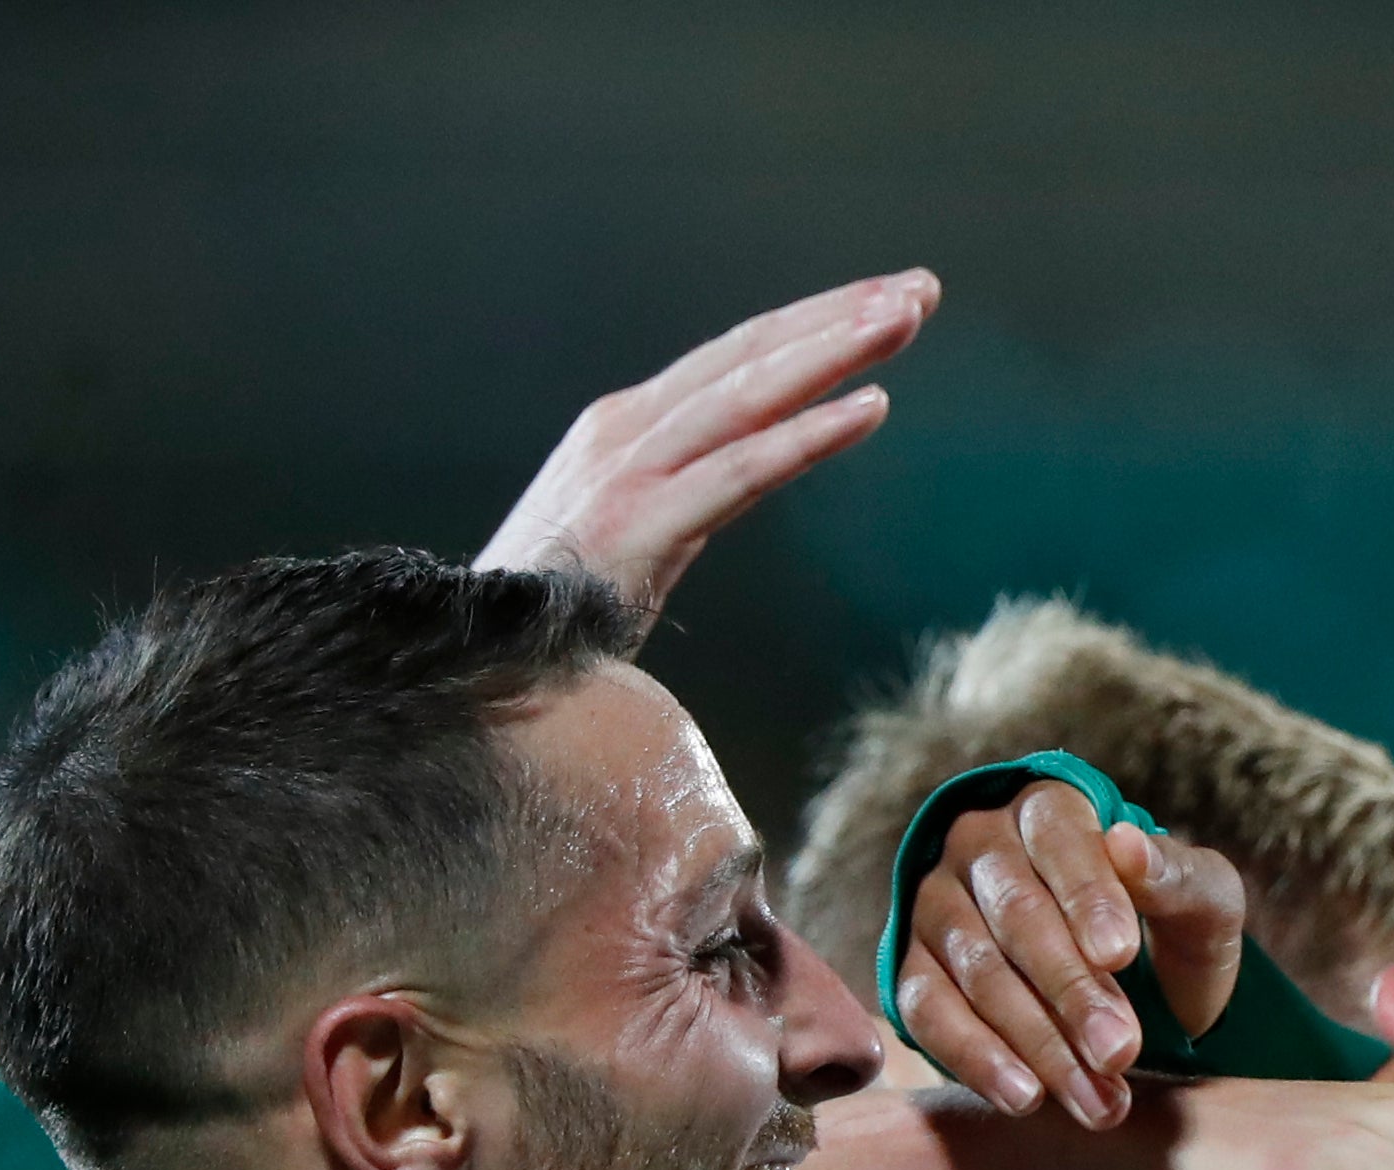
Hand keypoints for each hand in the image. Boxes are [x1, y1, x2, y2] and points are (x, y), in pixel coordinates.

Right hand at [478, 270, 935, 623]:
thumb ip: (689, 486)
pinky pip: (743, 472)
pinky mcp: (643, 525)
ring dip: (835, 351)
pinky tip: (871, 408)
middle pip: (752, 353)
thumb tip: (747, 467)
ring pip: (752, 393)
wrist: (474, 656)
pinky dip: (808, 436)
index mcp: (630, 425)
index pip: (737, 356)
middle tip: (919, 288)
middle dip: (839, 316)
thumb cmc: (559, 601)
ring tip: (905, 317)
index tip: (885, 299)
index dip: (813, 322)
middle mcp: (630, 429)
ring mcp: (632, 471)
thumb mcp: (635, 524)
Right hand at [894, 782, 1243, 1125]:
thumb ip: (1179, 878)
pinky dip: (976, 1057)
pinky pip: (928, 1011)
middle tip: (1121, 1051)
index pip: (1061, 842)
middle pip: (1017, 915)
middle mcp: (979, 847)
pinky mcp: (913, 970)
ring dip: (1038, 1041)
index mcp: (1049, 810)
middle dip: (1072, 991)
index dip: (1089, 898)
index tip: (1121, 955)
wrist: (1132, 987)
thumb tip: (1129, 844)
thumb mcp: (1202, 904)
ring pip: (976, 970)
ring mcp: (936, 907)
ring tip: (1096, 1098)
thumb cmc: (1166, 930)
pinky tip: (1026, 1097)